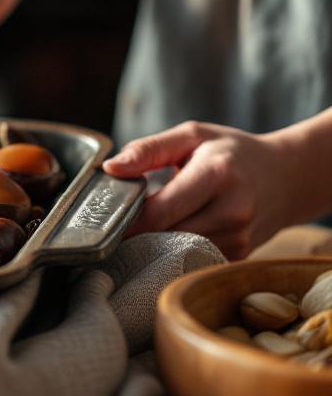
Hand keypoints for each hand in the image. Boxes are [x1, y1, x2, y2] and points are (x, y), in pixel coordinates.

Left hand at [103, 121, 302, 259]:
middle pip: (165, 236)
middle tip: (119, 223)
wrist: (288, 177)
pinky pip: (193, 259)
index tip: (106, 218)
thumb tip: (111, 168)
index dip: (127, 219)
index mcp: (216, 175)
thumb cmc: (232, 152)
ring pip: (177, 252)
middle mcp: (232, 211)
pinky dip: (175, 251)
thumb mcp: (192, 136)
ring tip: (147, 226)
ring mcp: (239, 238)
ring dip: (155, 243)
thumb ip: (148, 150)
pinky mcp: (239, 255)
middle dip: (137, 232)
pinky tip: (170, 235)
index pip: (160, 211)